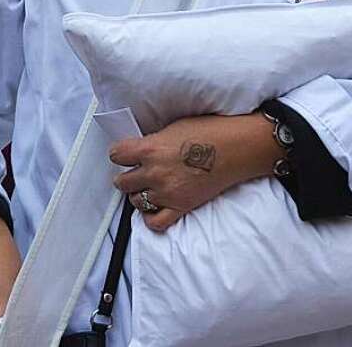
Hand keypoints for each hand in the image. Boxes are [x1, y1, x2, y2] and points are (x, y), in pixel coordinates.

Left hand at [111, 113, 282, 231]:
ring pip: (136, 201)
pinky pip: (155, 222)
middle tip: (135, 173)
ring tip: (148, 188)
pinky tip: (155, 207)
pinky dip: (151, 217)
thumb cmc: (209, 132)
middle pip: (122, 182)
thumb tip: (141, 150)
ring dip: (139, 195)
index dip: (119, 154)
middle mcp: (155, 172)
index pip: (116, 154)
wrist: (235, 148)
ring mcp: (167, 192)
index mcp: (150, 148)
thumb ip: (153, 142)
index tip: (124, 154)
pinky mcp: (181, 206)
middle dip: (126, 176)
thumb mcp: (172, 128)